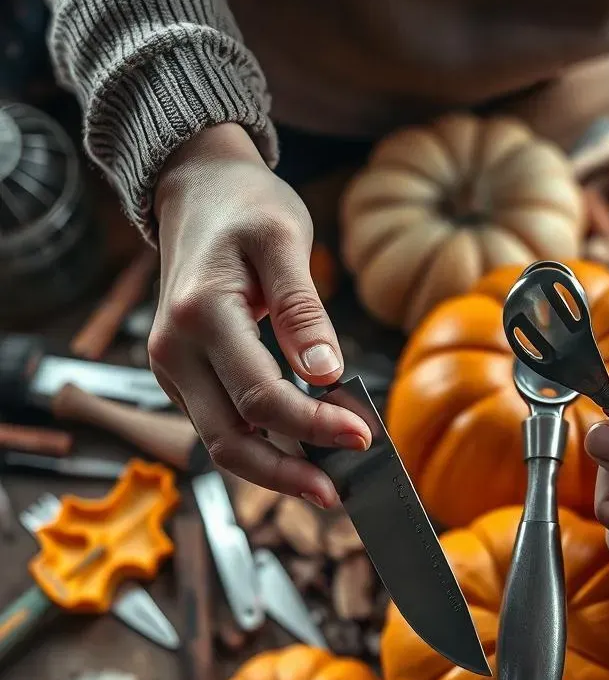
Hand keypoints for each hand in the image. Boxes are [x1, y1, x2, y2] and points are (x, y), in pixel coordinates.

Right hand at [148, 123, 369, 505]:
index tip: (365, 436)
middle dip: (289, 473)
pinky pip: (220, 426)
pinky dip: (261, 447)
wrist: (198, 189)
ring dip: (274, 470)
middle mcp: (174, 351)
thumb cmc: (245, 207)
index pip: (261, 397)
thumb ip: (303, 311)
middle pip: (231, 441)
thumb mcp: (284, 241)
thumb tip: (327, 375)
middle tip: (341, 491)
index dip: (315, 426)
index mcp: (200, 315)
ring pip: (221, 444)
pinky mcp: (183, 375)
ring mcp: (172, 368)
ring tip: (328, 481)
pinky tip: (302, 451)